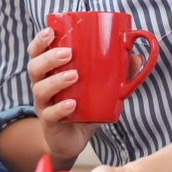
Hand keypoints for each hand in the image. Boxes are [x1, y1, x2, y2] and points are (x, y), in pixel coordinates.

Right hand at [25, 26, 143, 163]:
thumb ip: (116, 74)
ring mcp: (43, 105)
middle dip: (49, 57)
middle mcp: (41, 86)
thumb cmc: (83, 108)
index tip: (51, 31)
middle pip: (34, 67)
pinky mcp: (50, 124)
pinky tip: (72, 104)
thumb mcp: (98, 89)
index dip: (39, 41)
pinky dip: (61, 108)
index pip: (36, 53)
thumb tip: (136, 56)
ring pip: (40, 89)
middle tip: (68, 54)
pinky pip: (50, 114)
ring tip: (74, 76)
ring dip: (56, 81)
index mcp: (49, 73)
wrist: (72, 141)